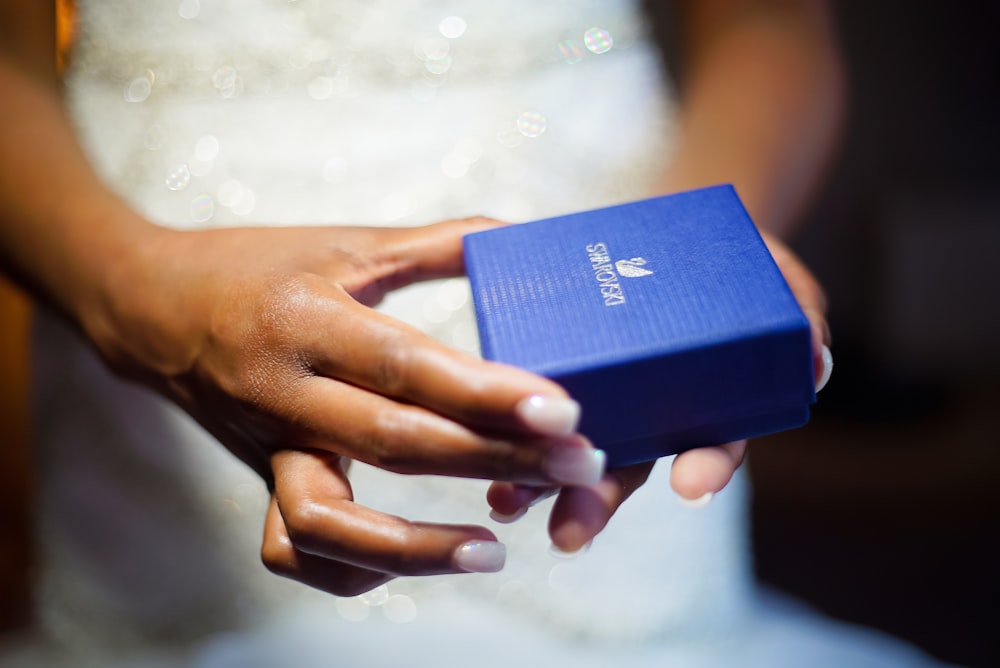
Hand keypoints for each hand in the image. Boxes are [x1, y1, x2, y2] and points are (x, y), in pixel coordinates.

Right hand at [89, 217, 605, 594]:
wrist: (151, 305)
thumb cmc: (256, 266)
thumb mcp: (343, 243)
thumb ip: (436, 243)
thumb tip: (524, 239)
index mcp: (307, 320)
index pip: (407, 364)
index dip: (488, 391)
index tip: (563, 409)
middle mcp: (284, 391)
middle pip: (396, 442)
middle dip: (496, 459)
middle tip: (578, 463)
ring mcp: (268, 444)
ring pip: (328, 522)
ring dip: (417, 547)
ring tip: (497, 549)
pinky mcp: (261, 476)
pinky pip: (292, 548)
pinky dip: (352, 568)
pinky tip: (418, 559)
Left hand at [486, 229, 831, 551]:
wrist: (678, 228)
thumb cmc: (738, 264)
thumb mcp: (780, 280)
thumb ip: (800, 318)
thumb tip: (814, 363)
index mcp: (704, 404)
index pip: (712, 445)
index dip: (705, 468)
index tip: (691, 487)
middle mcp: (649, 411)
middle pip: (625, 467)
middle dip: (597, 503)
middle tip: (569, 534)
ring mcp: (603, 390)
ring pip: (569, 446)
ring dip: (538, 479)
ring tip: (505, 502)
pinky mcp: (559, 357)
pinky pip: (533, 393)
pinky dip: (506, 419)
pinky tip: (477, 432)